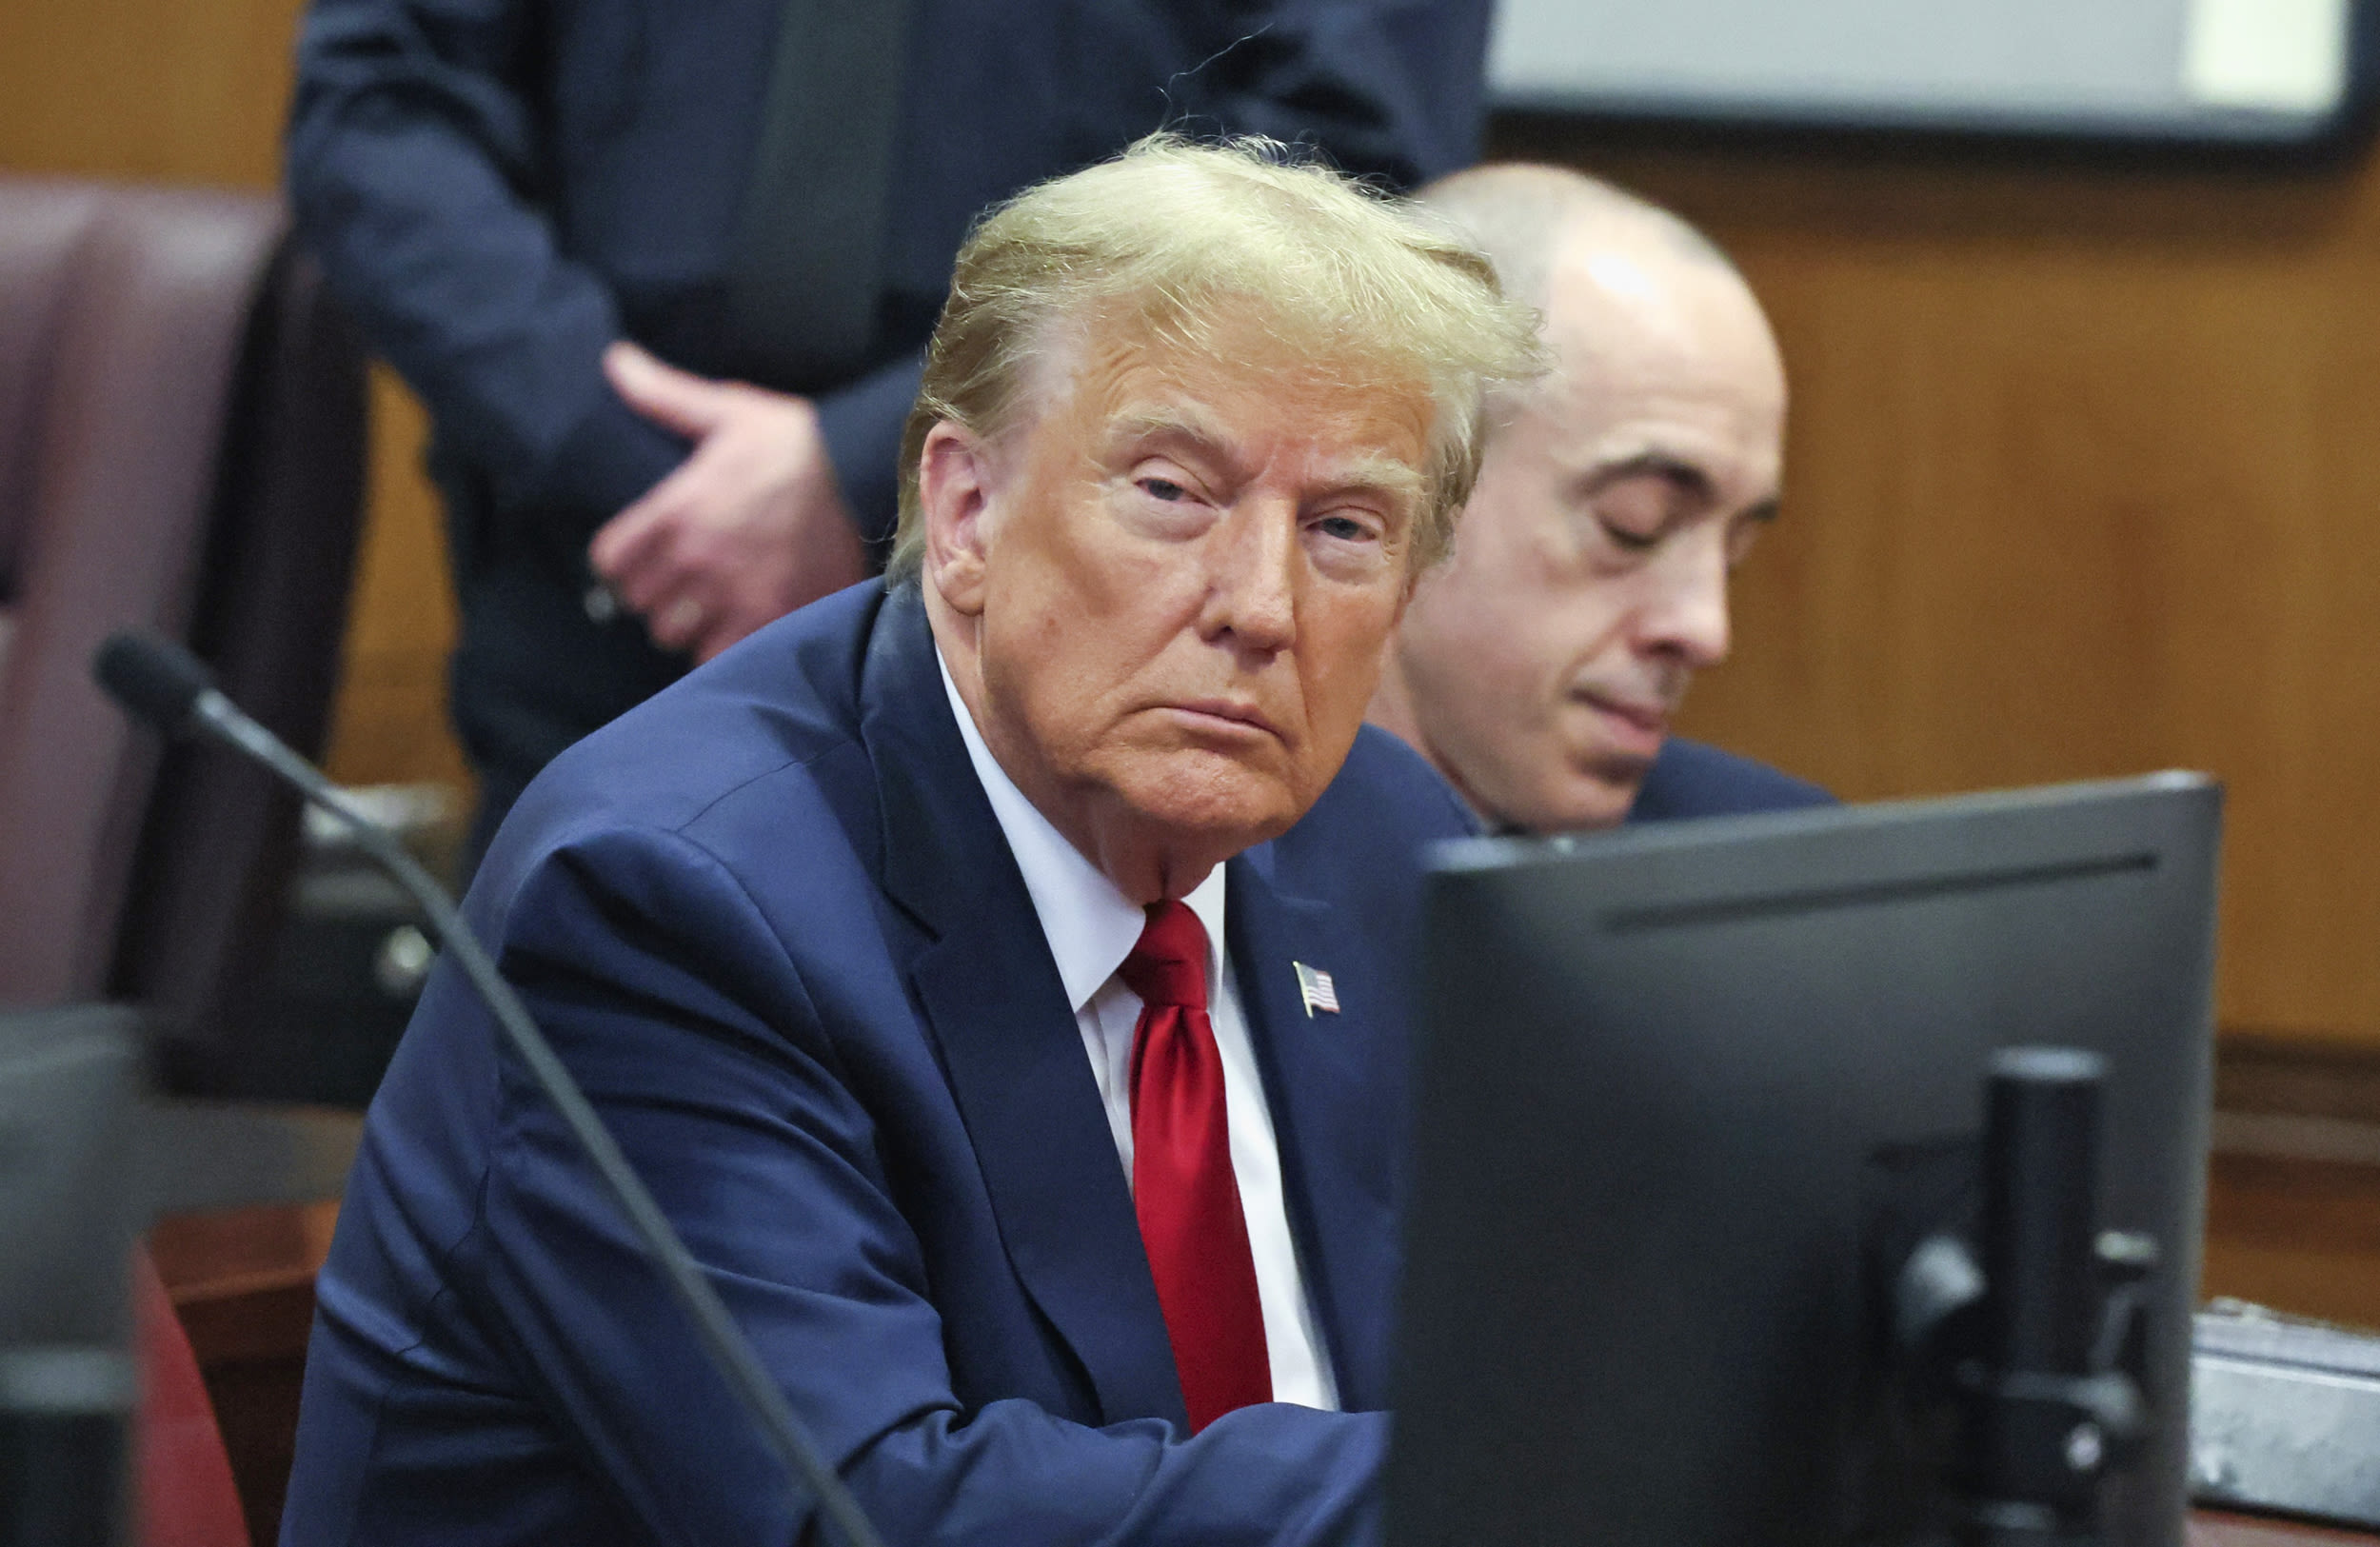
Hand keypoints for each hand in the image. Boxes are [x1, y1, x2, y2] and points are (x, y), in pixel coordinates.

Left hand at [589, 341, 867, 661]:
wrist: (867, 480)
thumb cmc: (795, 445)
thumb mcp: (730, 412)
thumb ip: (664, 396)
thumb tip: (614, 361)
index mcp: (678, 509)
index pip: (610, 560)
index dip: (619, 559)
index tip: (636, 555)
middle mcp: (698, 557)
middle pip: (638, 602)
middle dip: (652, 591)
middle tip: (674, 578)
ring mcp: (733, 594)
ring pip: (672, 632)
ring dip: (682, 622)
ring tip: (702, 604)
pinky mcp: (768, 620)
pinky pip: (716, 654)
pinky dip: (718, 645)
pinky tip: (732, 623)